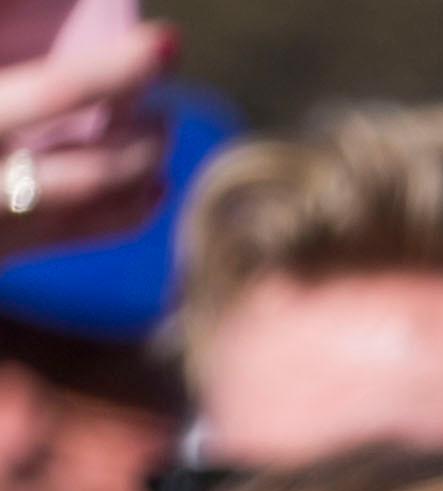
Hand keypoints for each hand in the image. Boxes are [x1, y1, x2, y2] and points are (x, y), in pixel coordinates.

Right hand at [0, 19, 172, 262]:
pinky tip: (153, 184)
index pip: (59, 91)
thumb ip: (3, 48)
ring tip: (158, 128)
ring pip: (97, 200)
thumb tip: (37, 29)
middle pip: (96, 160)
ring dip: (142, 163)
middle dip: (143, 129)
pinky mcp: (4, 251)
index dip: (119, 68)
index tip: (167, 42)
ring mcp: (0, 222)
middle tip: (159, 95)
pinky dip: (130, 209)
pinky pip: (83, 234)